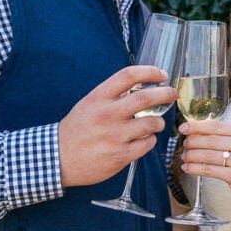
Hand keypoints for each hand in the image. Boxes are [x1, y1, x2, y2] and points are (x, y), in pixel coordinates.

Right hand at [59, 65, 175, 186]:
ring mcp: (114, 136)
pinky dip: (150, 140)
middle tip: (171, 94)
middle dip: (165, 94)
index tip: (161, 74)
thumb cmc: (76, 130)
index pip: (128, 76)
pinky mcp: (120, 155)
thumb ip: (111, 96)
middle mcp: (107, 115)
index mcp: (98, 98)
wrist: (58, 159)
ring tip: (156, 123)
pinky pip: (147, 144)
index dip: (149, 72)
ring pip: (151, 123)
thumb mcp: (88, 105)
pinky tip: (145, 139)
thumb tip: (140, 87)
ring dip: (159, 122)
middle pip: (146, 98)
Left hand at [178, 120, 230, 213]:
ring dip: (192, 155)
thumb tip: (201, 131)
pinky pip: (210, 170)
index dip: (198, 126)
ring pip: (209, 155)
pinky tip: (187, 168)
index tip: (184, 128)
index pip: (219, 126)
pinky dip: (195, 168)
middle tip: (184, 144)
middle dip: (193, 141)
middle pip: (212, 139)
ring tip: (184, 156)